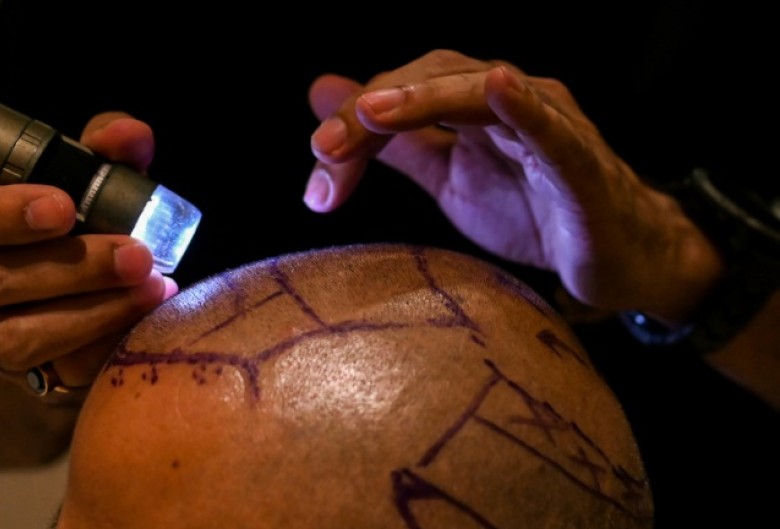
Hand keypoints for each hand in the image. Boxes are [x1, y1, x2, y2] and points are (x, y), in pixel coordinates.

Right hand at [0, 113, 176, 389]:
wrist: (81, 312)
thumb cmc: (82, 233)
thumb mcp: (92, 184)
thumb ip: (107, 154)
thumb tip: (129, 135)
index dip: (0, 212)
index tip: (64, 206)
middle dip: (73, 266)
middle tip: (135, 254)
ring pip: (23, 333)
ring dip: (97, 308)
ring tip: (153, 286)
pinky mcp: (36, 377)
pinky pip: (65, 370)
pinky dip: (110, 343)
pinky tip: (148, 320)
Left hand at [305, 50, 722, 322]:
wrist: (611, 257)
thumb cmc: (534, 208)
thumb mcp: (447, 177)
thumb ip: (392, 144)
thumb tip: (325, 99)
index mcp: (469, 105)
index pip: (399, 97)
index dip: (354, 127)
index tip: (318, 178)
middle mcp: (507, 100)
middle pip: (429, 82)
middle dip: (371, 114)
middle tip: (325, 149)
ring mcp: (547, 123)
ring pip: (480, 92)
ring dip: (424, 97)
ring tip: (376, 111)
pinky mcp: (581, 161)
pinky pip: (552, 128)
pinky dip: (524, 107)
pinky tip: (497, 88)